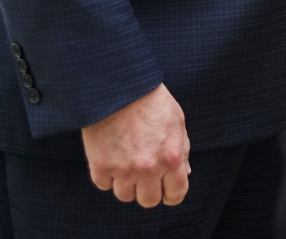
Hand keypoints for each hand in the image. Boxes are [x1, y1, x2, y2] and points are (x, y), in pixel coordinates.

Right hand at [82, 83, 190, 207]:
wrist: (118, 86)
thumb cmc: (151, 101)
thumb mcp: (176, 121)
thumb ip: (182, 150)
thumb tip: (185, 174)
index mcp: (171, 158)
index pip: (176, 194)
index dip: (171, 194)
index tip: (165, 190)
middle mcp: (149, 169)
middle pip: (149, 201)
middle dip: (148, 189)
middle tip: (143, 174)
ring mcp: (123, 170)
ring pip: (124, 196)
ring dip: (125, 183)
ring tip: (125, 160)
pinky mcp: (100, 166)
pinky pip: (103, 185)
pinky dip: (106, 174)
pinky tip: (110, 156)